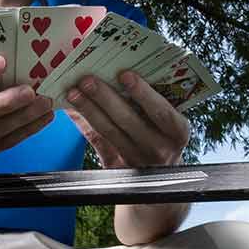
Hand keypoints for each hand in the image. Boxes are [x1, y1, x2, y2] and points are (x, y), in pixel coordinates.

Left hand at [63, 71, 189, 169]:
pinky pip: (96, 141)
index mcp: (176, 132)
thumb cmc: (164, 139)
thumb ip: (154, 103)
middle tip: (88, 80)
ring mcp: (135, 159)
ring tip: (74, 92)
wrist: (158, 176)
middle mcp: (158, 148)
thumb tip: (124, 72)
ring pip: (108, 131)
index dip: (143, 93)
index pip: (161, 112)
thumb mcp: (170, 125)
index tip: (125, 74)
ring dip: (88, 109)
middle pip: (128, 120)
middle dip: (105, 98)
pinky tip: (72, 109)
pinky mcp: (116, 167)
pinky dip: (82, 123)